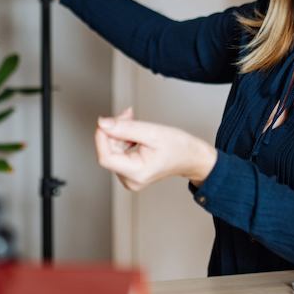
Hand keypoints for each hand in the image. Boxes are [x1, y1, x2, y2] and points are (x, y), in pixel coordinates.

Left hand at [94, 108, 217, 190]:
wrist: (192, 157)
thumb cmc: (178, 147)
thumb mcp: (152, 132)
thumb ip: (125, 128)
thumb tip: (103, 124)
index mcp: (136, 173)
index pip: (105, 157)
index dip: (102, 137)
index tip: (106, 121)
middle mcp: (130, 179)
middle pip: (109, 151)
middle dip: (114, 130)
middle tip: (127, 114)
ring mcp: (129, 177)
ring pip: (113, 150)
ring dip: (119, 132)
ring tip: (133, 120)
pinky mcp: (130, 172)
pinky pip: (119, 152)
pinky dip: (123, 138)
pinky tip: (133, 131)